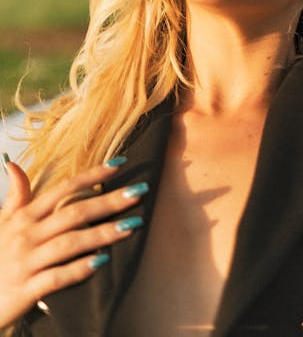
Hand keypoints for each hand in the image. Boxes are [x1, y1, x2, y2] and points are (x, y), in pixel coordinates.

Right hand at [0, 158, 145, 327]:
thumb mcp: (3, 223)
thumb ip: (15, 195)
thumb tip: (13, 164)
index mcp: (24, 216)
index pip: (63, 188)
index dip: (92, 175)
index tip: (120, 163)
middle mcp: (26, 235)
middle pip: (73, 212)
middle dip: (109, 201)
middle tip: (140, 191)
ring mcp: (26, 262)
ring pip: (70, 242)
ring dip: (103, 233)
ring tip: (132, 224)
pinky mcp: (26, 289)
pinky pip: (56, 277)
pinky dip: (79, 269)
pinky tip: (102, 262)